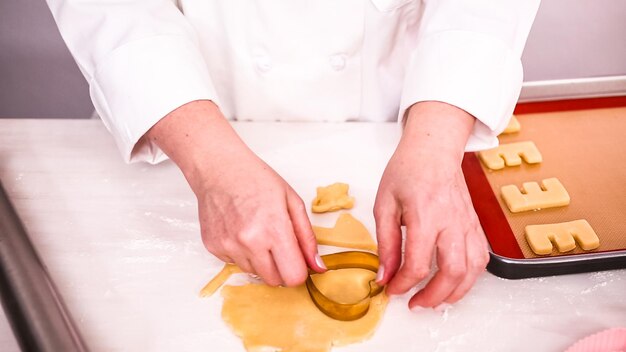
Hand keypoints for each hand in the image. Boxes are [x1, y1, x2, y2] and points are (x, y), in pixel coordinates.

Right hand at [144, 100, 325, 285]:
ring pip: (254, 274)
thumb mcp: (292, 202)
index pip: (293, 276)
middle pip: (274, 281)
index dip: (299, 271)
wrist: (219, 169)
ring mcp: (229, 246)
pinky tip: (241, 231)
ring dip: (261, 261)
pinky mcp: (214, 248)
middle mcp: (250, 242)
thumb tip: (317, 266)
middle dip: (281, 269)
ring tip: (257, 233)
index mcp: (274, 229)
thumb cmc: (256, 180)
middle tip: (279, 247)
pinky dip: (242, 254)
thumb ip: (307, 238)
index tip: (298, 261)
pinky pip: (235, 264)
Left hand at [374, 101, 489, 308]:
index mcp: (425, 214)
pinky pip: (480, 259)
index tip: (391, 289)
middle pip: (451, 272)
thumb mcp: (384, 204)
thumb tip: (385, 274)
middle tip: (414, 303)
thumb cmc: (407, 171)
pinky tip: (453, 283)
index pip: (418, 262)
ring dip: (454, 293)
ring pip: (472, 270)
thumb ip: (386, 243)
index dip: (403, 283)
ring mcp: (468, 224)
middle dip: (432, 296)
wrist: (434, 150)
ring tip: (434, 300)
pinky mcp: (475, 225)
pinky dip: (469, 278)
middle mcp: (451, 221)